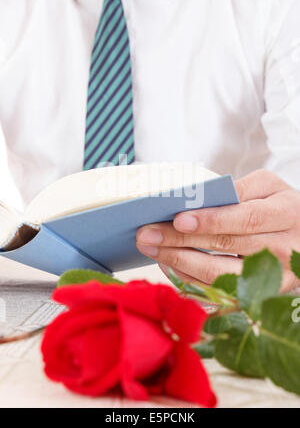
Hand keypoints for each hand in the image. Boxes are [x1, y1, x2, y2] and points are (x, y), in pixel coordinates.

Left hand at [136, 170, 299, 291]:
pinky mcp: (259, 295)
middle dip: (181, 242)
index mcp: (286, 214)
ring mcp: (273, 278)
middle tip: (146, 235)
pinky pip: (220, 293)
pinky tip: (168, 267)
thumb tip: (198, 199)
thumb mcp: (270, 187)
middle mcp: (283, 249)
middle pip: (226, 248)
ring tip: (151, 249)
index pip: (245, 219)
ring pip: (220, 276)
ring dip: (179, 264)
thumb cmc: (280, 207)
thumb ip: (240, 189)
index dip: (211, 221)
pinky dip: (190, 281)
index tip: (178, 219)